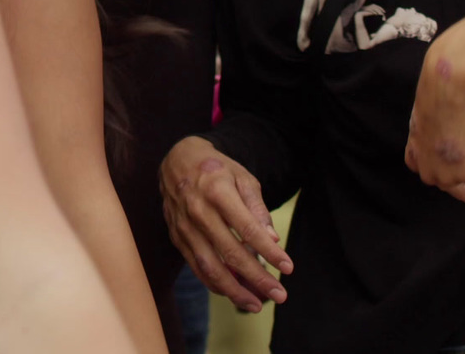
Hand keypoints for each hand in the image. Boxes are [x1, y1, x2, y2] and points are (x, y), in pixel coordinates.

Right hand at [160, 136, 291, 311]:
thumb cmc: (215, 169)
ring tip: (255, 304)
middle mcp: (198, 211)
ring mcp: (184, 226)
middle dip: (257, 278)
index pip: (249, 229)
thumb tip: (272, 239)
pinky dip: (214, 283)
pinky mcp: (177, 237)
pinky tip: (232, 292)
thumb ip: (257, 208)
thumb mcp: (242, 177)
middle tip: (279, 295)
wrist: (176, 161)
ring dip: (234, 290)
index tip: (288, 268)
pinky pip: (196, 267)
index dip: (270, 252)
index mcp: (218, 192)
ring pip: (210, 266)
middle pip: (231, 253)